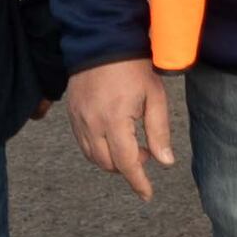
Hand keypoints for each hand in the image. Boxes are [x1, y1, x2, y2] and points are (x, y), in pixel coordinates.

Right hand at [63, 58, 175, 200]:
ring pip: (93, 156)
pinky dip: (98, 149)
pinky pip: (83, 143)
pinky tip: (112, 137)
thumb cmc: (132, 67)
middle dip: (128, 167)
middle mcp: (92, 124)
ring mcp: (79, 119)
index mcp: (115, 121)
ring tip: (129, 142)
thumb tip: (165, 161)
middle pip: (108, 164)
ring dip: (112, 160)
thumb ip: (159, 132)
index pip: (127, 163)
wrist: (101, 41)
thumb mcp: (154, 97)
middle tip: (145, 151)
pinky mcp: (72, 113)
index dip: (138, 182)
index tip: (147, 195)